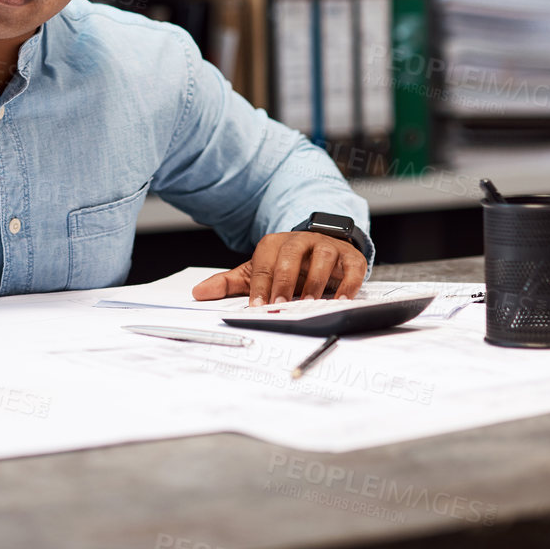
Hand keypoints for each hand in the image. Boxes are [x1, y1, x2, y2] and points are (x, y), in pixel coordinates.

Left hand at [190, 232, 366, 305]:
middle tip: (280, 304)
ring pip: (322, 257)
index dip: (260, 286)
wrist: (320, 246)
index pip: (264, 264)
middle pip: (291, 255)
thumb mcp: (256, 271)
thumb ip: (228, 283)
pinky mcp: (349, 257)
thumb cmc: (286, 264)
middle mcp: (301, 241)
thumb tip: (198, 293)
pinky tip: (341, 300)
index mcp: (274, 244)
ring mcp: (326, 247)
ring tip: (308, 302)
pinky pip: (351, 267)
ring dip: (315, 281)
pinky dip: (348, 283)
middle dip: (284, 280)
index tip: (256, 307)